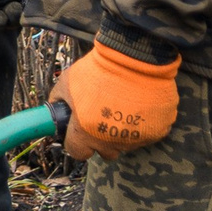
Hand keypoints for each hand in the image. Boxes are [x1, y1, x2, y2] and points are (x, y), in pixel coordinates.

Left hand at [49, 44, 179, 160]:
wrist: (134, 58)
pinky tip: (139, 106)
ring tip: (121, 107)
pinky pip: (146, 135)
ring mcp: (135, 139)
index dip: (77, 142)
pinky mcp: (156, 132)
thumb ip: (58, 99)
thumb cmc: (99, 69)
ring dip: (121, 131)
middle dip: (100, 139)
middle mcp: (110, 142)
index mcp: (85, 133)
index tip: (79, 132)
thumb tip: (56, 108)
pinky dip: (142, 125)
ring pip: (125, 144)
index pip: (77, 152)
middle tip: (101, 116)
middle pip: (104, 152)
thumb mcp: (67, 81)